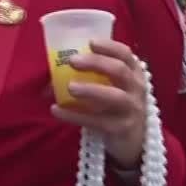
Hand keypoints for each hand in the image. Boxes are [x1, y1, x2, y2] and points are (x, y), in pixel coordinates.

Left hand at [50, 38, 145, 167]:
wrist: (134, 143)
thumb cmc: (117, 108)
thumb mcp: (112, 89)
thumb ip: (90, 79)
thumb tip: (50, 80)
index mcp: (134, 74)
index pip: (125, 54)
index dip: (109, 46)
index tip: (90, 42)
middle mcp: (136, 89)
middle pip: (119, 70)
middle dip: (96, 63)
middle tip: (73, 61)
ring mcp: (131, 110)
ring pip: (114, 96)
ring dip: (91, 89)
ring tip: (70, 87)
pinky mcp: (120, 129)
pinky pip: (96, 121)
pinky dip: (75, 115)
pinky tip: (57, 110)